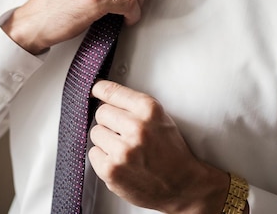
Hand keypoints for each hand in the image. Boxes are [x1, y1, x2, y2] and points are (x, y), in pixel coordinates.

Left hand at [89, 80, 229, 213]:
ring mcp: (123, 150)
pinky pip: (93, 154)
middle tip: (123, 133)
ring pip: (95, 133)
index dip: (99, 90)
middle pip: (101, 112)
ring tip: (125, 150)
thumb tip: (101, 93)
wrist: (183, 186)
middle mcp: (136, 128)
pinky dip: (104, 159)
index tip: (95, 90)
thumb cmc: (171, 151)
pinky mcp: (111, 170)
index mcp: (149, 110)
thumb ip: (134, 105)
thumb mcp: (160, 118)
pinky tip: (121, 163)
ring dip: (106, 141)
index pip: (110, 91)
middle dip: (109, 121)